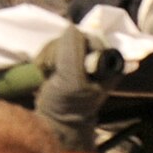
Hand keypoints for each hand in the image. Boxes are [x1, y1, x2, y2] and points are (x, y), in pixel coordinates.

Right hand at [34, 28, 123, 151]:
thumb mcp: (72, 80)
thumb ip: (73, 52)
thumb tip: (70, 28)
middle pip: (74, 37)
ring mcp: (80, 60)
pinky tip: (44, 70)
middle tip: (52, 69)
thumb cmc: (68, 106)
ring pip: (62, 42)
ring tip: (46, 72)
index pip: (90, 36)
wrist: (54, 124)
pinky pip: (54, 49)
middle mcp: (97, 58)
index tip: (65, 62)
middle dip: (58, 51)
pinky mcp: (66, 63)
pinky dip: (46, 58)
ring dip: (49, 55)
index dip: (75, 45)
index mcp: (109, 63)